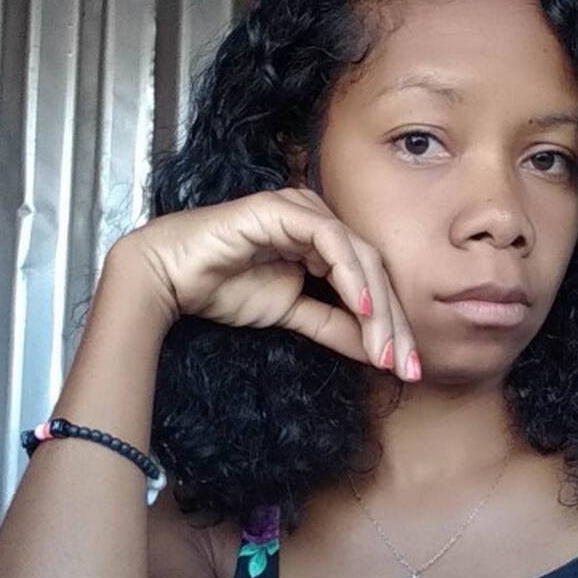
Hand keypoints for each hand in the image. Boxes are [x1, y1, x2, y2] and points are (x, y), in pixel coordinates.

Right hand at [109, 187, 417, 379]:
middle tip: (408, 366)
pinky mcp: (286, 209)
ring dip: (378, 308)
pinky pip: (331, 241)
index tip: (406, 368)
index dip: (394, 327)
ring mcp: (305, 211)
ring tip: (385, 349)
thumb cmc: (224, 289)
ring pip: (361, 257)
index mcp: (326, 245)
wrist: (170, 277)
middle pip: (375, 272)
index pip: (373, 285)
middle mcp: (322, 224)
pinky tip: (363, 308)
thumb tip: (380, 353)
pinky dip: (350, 274)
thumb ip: (336, 328)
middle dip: (395, 324)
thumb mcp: (293, 316)